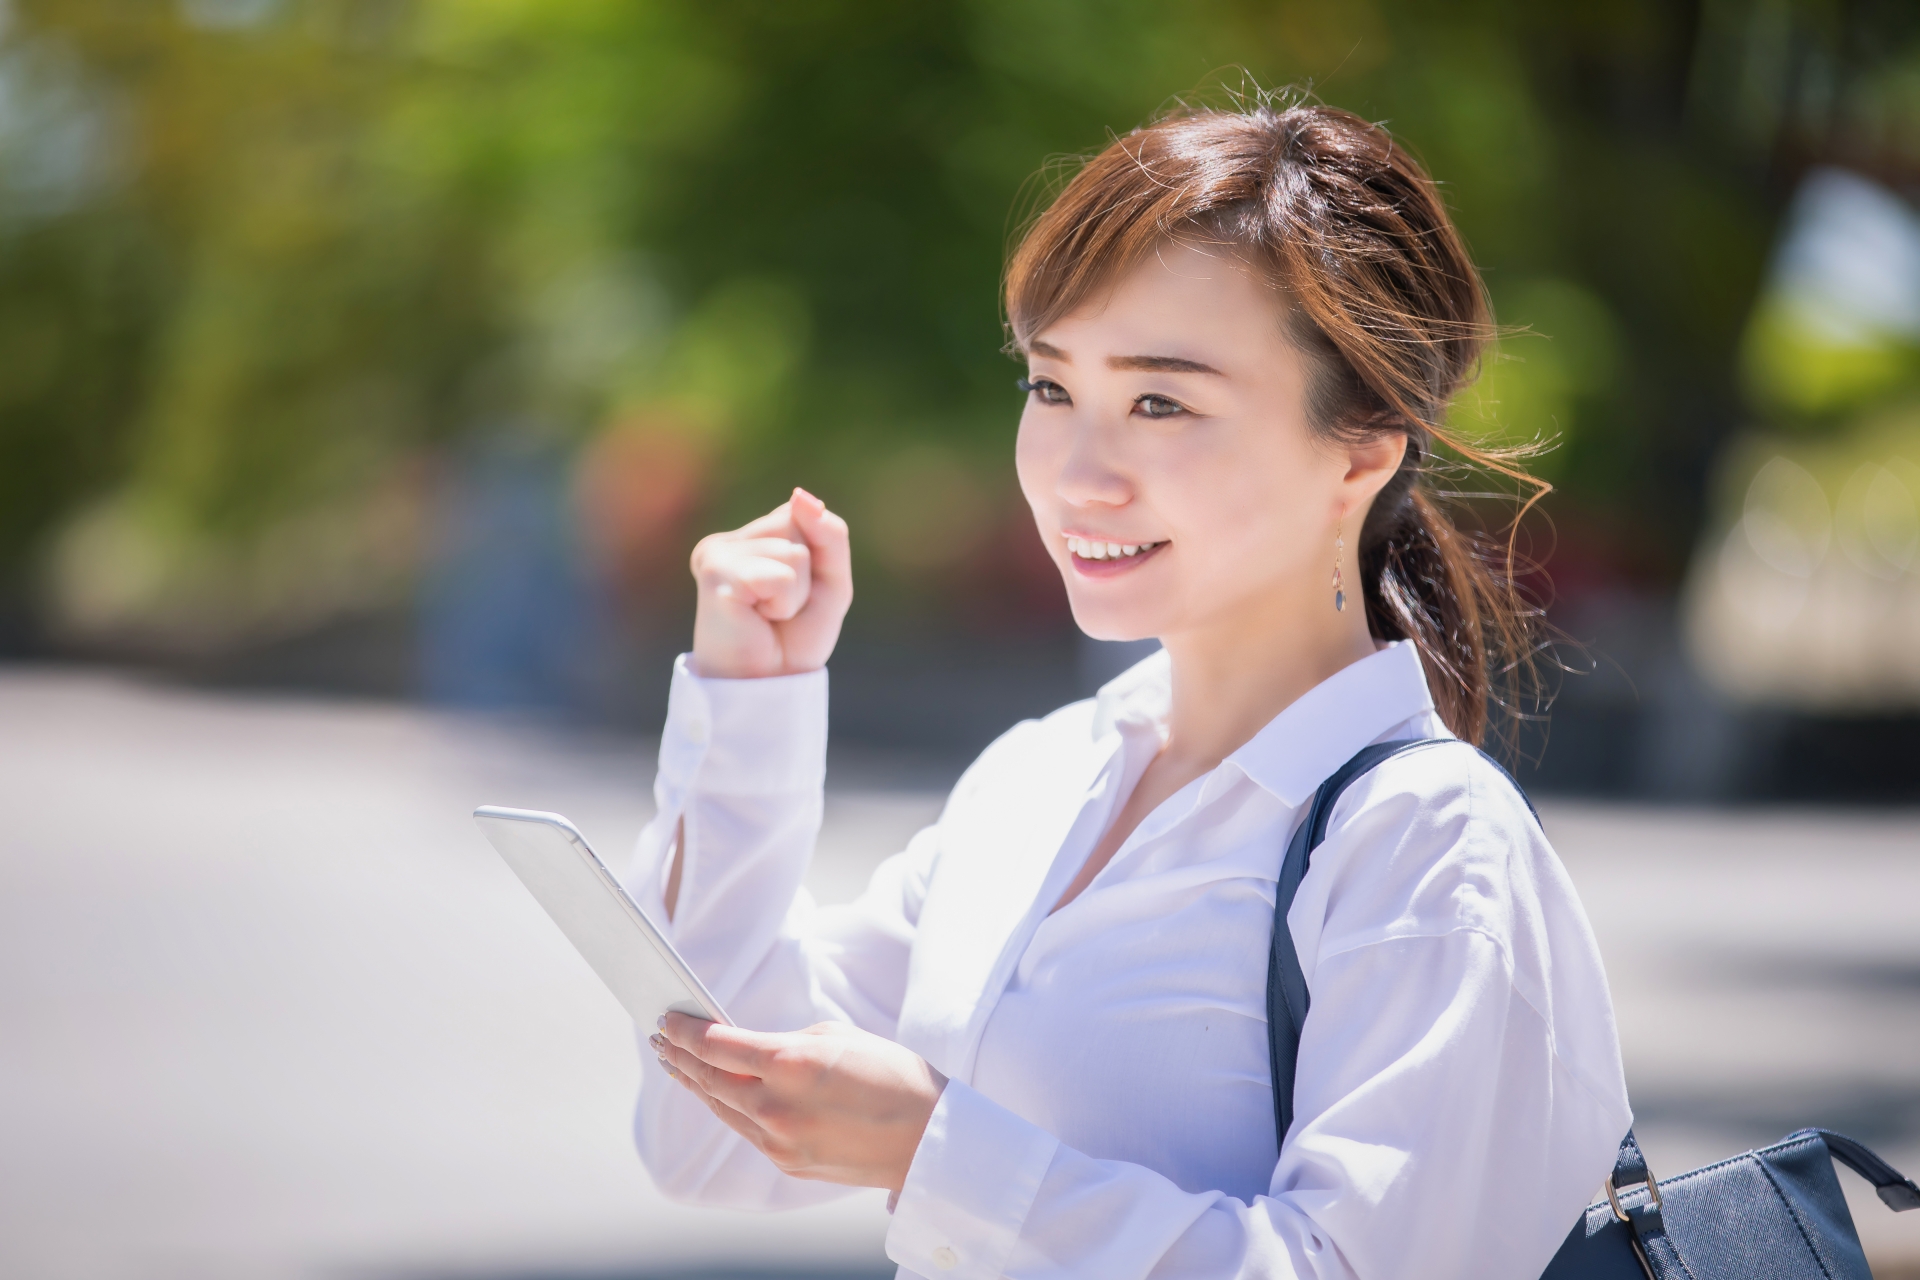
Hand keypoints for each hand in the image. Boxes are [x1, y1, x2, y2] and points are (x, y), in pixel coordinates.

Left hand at [651, 1013, 947, 1193]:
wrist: (930, 1138)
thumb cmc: (894, 1076)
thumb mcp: (838, 1037)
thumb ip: (787, 1042)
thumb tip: (752, 1049)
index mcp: (790, 1064)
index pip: (717, 1045)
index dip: (686, 1030)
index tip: (668, 1019)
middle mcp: (776, 1107)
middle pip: (710, 1078)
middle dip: (682, 1056)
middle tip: (662, 1039)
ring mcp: (780, 1142)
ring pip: (723, 1108)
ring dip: (698, 1083)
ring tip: (679, 1065)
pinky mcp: (788, 1164)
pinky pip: (748, 1131)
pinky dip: (729, 1107)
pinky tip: (720, 1093)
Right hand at [689, 488, 852, 678]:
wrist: (765, 687)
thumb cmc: (794, 638)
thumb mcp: (831, 582)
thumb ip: (829, 535)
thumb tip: (800, 495)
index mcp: (752, 538)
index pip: (805, 514)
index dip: (818, 559)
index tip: (795, 593)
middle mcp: (729, 540)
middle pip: (799, 525)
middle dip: (809, 574)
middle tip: (781, 609)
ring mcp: (717, 553)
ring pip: (794, 551)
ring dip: (796, 593)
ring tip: (768, 616)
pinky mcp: (715, 572)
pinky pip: (779, 574)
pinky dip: (784, 602)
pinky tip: (757, 618)